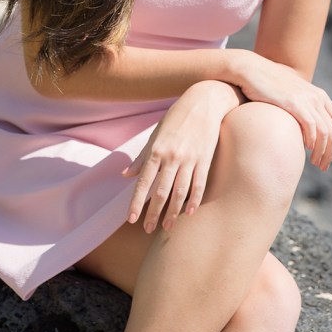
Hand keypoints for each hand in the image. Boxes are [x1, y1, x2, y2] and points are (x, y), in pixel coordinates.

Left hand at [122, 81, 240, 232]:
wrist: (203, 102)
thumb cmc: (176, 117)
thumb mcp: (155, 133)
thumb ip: (142, 156)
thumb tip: (126, 174)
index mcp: (157, 150)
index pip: (143, 182)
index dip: (136, 203)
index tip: (131, 220)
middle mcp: (172, 157)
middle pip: (161, 192)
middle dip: (153, 213)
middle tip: (148, 229)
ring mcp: (189, 159)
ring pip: (180, 192)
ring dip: (172, 212)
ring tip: (167, 227)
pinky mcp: (205, 160)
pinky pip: (199, 185)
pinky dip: (194, 201)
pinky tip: (189, 213)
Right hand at [232, 51, 331, 170]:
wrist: (252, 69)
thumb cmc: (267, 85)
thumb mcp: (290, 96)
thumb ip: (301, 109)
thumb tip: (304, 131)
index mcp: (320, 96)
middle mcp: (317, 97)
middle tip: (323, 166)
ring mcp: (307, 99)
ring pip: (325, 133)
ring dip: (322, 152)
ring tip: (315, 163)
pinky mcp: (294, 102)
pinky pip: (311, 126)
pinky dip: (311, 141)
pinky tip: (306, 149)